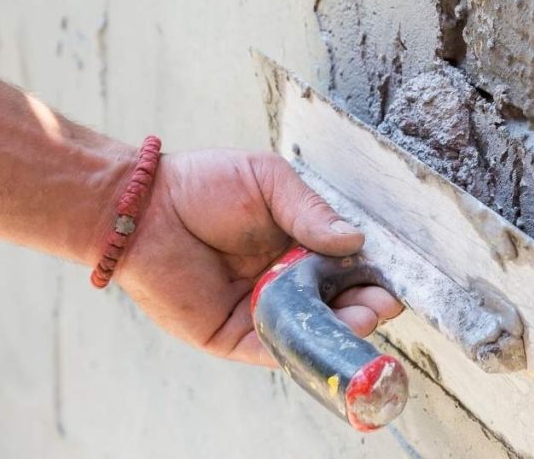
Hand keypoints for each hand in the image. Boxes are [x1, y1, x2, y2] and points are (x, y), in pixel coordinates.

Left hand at [114, 150, 402, 367]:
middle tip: (381, 303)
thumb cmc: (205, 185)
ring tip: (363, 318)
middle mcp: (285, 283)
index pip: (346, 269)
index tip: (388, 279)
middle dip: (364, 307)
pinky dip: (301, 351)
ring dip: (340, 329)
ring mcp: (260, 311)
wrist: (144, 207)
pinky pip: (273, 350)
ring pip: (310, 331)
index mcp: (299, 247)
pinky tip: (324, 338)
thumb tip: (356, 240)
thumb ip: (312, 212)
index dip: (370, 277)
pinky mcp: (233, 336)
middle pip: (336, 305)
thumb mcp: (270, 183)